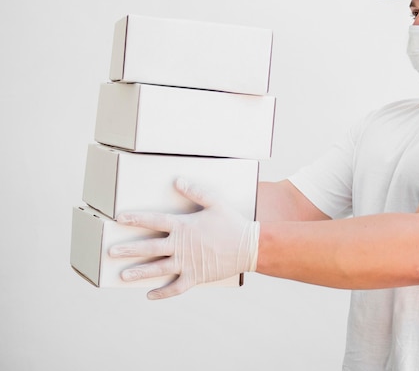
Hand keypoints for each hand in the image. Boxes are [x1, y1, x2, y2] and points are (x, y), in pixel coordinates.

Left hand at [109, 178, 259, 299]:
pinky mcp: (195, 276)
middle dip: (129, 249)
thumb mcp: (215, 202)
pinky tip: (150, 295)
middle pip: (149, 247)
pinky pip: (175, 287)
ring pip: (158, 269)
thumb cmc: (232, 223)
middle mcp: (181, 245)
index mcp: (184, 226)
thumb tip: (177, 180)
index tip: (120, 219)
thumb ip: (195, 191)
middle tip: (112, 252)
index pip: (154, 221)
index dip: (136, 219)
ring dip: (139, 272)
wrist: (249, 247)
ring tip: (123, 275)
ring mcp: (187, 263)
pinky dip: (163, 293)